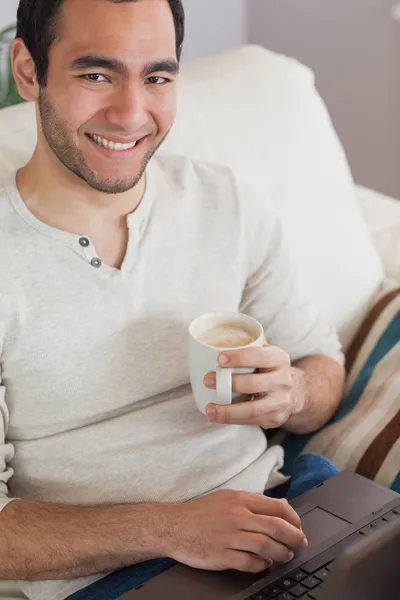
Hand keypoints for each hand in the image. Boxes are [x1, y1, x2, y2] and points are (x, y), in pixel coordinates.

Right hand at [162, 490, 306, 572]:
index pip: (277, 508)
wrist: (173, 526)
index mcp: (240, 499)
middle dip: (294, 538)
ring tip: (285, 556)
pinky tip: (264, 565)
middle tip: (300, 544)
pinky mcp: (221, 555)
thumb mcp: (228, 498)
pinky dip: (261, 566)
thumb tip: (283, 507)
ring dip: (281, 554)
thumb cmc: (201, 512)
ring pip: (267, 546)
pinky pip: (249, 562)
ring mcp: (229, 536)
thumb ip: (254, 502)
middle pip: (277, 527)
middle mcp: (236, 515)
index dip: (294, 520)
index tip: (298, 528)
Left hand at [203, 345, 302, 427]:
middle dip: (229, 383)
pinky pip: (251, 421)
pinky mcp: (276, 418)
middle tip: (207, 380)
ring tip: (209, 409)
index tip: (219, 359)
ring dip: (228, 410)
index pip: (260, 356)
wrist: (293, 392)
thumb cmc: (268, 369)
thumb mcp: (265, 353)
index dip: (240, 357)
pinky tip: (217, 417)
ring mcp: (282, 401)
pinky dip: (232, 420)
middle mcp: (284, 380)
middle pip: (254, 384)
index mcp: (279, 359)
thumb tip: (216, 341)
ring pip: (253, 409)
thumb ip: (248, 345)